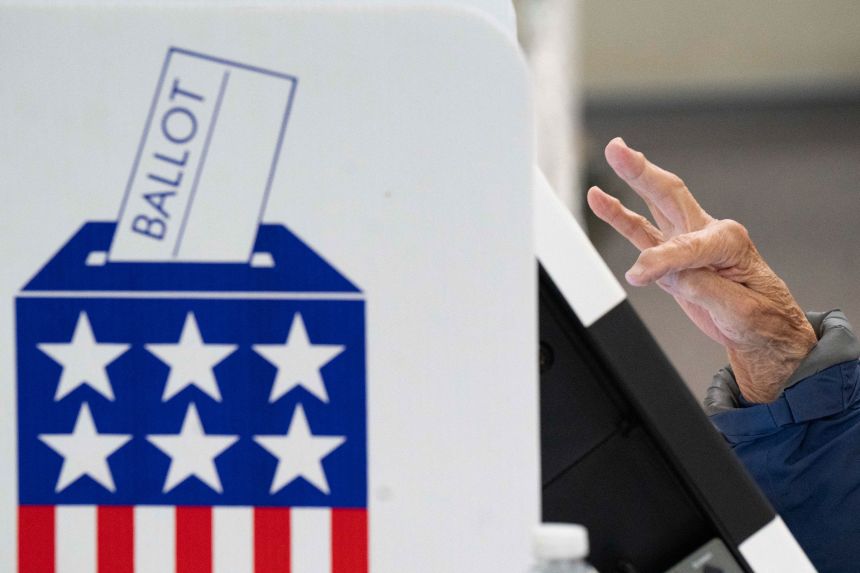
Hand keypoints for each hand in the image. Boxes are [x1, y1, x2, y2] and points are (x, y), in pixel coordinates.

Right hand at [587, 137, 815, 402]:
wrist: (765, 333)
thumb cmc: (761, 319)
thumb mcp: (740, 310)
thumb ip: (703, 287)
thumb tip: (670, 275)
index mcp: (730, 241)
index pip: (687, 246)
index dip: (661, 259)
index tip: (639, 275)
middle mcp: (708, 234)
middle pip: (670, 194)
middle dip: (643, 172)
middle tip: (618, 149)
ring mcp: (688, 242)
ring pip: (655, 205)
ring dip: (632, 180)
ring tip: (612, 156)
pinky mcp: (673, 258)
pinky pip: (641, 233)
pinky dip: (619, 217)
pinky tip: (602, 201)